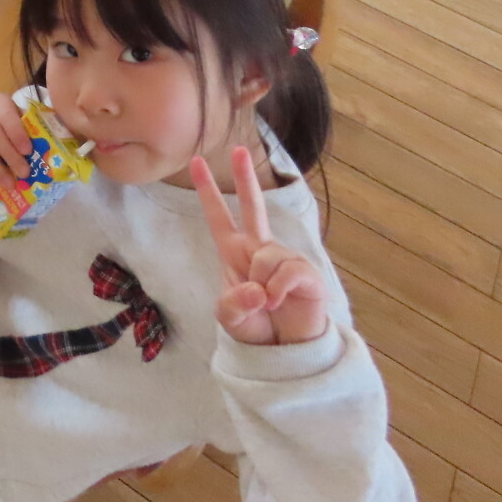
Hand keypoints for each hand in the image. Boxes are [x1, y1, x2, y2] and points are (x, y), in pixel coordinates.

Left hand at [192, 148, 328, 345]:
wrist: (284, 351)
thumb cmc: (255, 328)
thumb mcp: (230, 317)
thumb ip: (233, 303)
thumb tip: (256, 290)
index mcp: (235, 253)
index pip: (218, 216)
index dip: (207, 190)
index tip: (196, 162)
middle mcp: (259, 249)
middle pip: (252, 206)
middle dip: (245, 178)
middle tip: (239, 150)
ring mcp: (284, 258)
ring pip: (266, 257)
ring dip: (262, 284)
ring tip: (268, 303)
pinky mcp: (305, 273)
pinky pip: (287, 272)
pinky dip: (279, 290)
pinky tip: (280, 302)